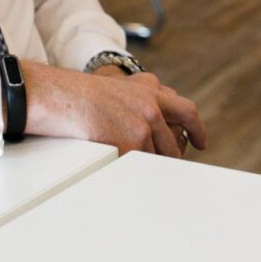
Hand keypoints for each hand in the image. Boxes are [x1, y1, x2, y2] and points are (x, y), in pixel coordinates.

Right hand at [22, 60, 207, 157]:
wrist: (61, 96)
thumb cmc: (81, 96)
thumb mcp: (121, 88)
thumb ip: (144, 100)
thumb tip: (160, 125)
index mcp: (151, 88)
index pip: (186, 111)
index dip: (196, 129)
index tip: (199, 142)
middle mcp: (154, 104)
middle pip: (178, 138)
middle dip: (177, 154)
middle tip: (172, 165)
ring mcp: (146, 123)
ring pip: (162, 155)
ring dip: (153, 165)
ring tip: (139, 169)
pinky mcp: (134, 142)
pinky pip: (143, 165)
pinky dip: (139, 173)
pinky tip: (129, 173)